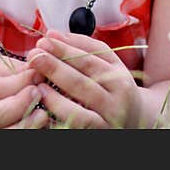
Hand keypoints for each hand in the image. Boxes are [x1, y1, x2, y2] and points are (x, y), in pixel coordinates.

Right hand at [0, 55, 49, 128]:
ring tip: (42, 113)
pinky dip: (25, 131)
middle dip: (24, 102)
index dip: (22, 81)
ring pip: (7, 132)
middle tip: (40, 92)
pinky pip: (10, 139)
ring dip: (28, 123)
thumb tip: (36, 71)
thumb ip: (10, 68)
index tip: (39, 74)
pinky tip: (35, 124)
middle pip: (1, 113)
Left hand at [27, 30, 141, 127]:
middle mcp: (116, 102)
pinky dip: (59, 120)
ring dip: (55, 98)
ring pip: (79, 112)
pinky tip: (44, 110)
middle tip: (34, 56)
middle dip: (55, 68)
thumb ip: (82, 46)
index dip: (65, 49)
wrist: (135, 120)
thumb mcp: (108, 64)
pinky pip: (76, 128)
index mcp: (119, 78)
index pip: (89, 60)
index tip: (44, 40)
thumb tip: (52, 34)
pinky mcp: (98, 136)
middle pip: (82, 83)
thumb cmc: (114, 88)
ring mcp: (107, 122)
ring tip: (36, 84)